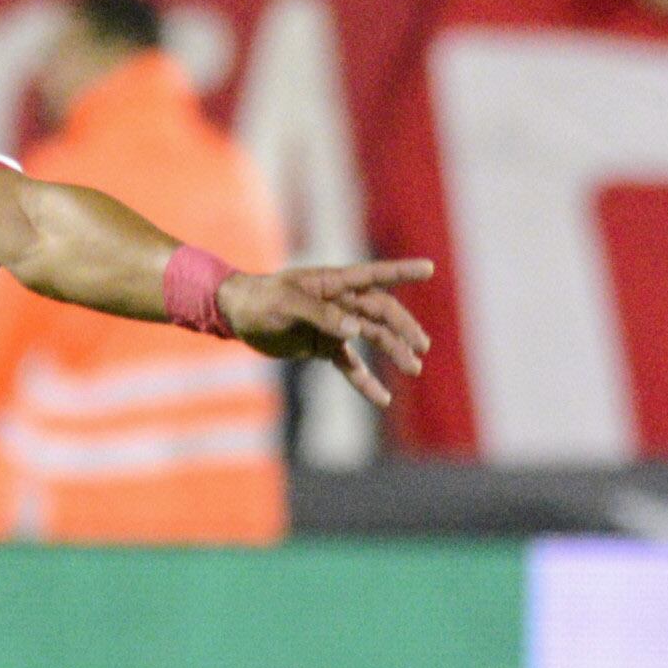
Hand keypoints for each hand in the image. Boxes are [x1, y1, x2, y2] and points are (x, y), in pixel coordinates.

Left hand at [217, 260, 433, 406]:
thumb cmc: (260, 300)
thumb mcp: (286, 303)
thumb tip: (356, 330)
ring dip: (393, 352)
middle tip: (421, 347)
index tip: (429, 269)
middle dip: (403, 328)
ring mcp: (335, 325)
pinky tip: (382, 398)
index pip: (373, 275)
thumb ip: (321, 314)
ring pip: (372, 338)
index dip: (401, 272)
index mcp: (333, 283)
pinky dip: (365, 380)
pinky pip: (350, 364)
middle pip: (380, 313)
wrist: (237, 315)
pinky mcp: (325, 346)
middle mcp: (341, 302)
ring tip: (414, 369)